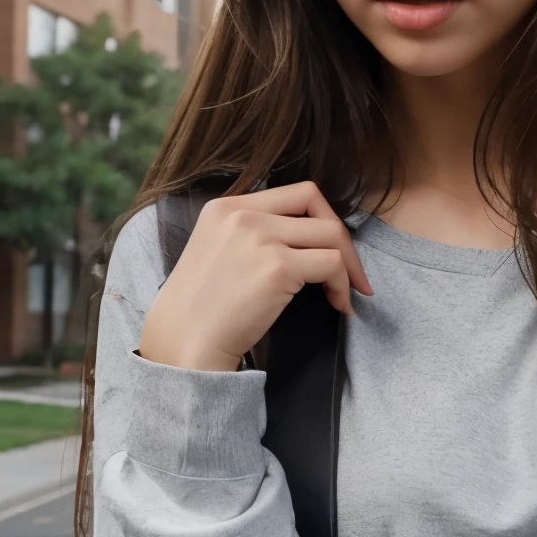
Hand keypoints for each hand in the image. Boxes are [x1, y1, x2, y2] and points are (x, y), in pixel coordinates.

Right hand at [139, 181, 373, 372]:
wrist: (186, 344)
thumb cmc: (203, 311)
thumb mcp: (217, 251)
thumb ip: (251, 234)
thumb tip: (303, 239)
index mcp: (225, 206)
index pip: (293, 193)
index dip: (321, 217)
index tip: (328, 247)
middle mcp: (242, 214)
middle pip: (315, 202)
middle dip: (341, 237)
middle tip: (350, 271)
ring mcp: (259, 238)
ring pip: (331, 233)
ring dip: (349, 265)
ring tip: (345, 294)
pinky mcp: (277, 267)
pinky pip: (332, 265)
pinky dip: (344, 286)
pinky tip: (339, 305)